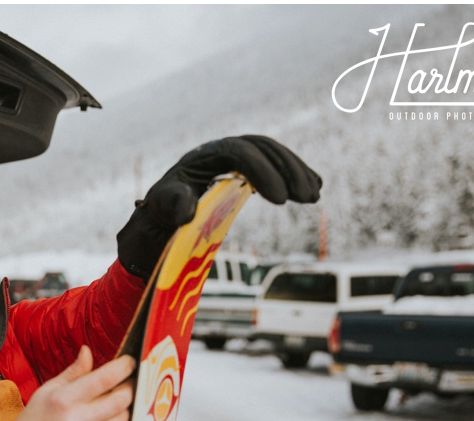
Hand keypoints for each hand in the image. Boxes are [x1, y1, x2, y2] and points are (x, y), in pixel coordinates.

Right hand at [0, 347, 135, 420]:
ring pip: (122, 420)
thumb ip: (74, 371)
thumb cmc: (35, 418)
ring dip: (125, 409)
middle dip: (130, 387)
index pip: (104, 378)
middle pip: (121, 400)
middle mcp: (75, 420)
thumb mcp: (49, 388)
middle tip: (127, 381)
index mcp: (64, 398)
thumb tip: (88, 351)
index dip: (124, 367)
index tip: (130, 362)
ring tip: (118, 402)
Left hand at [117, 135, 322, 277]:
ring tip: (313, 196)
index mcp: (203, 155)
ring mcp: (235, 159)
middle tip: (307, 199)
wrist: (161, 217)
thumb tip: (186, 212)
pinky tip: (314, 187)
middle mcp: (221, 151)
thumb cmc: (160, 213)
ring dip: (296, 172)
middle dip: (287, 170)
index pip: (239, 153)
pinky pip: (274, 165)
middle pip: (262, 149)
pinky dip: (295, 174)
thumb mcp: (161, 209)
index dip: (263, 172)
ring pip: (272, 155)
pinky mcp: (245, 171)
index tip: (281, 202)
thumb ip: (173, 206)